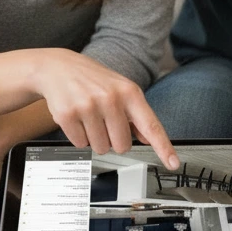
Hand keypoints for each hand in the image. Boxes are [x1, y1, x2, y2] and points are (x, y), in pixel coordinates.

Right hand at [30, 49, 179, 169]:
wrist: (57, 67)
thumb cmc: (92, 79)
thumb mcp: (120, 89)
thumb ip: (135, 114)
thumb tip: (147, 137)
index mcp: (129, 92)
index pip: (151, 125)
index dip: (164, 147)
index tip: (173, 163)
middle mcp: (110, 98)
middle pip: (122, 146)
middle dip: (114, 140)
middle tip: (104, 121)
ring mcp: (88, 106)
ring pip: (100, 147)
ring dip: (95, 138)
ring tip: (89, 117)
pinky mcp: (68, 115)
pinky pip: (80, 144)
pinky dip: (78, 136)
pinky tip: (77, 118)